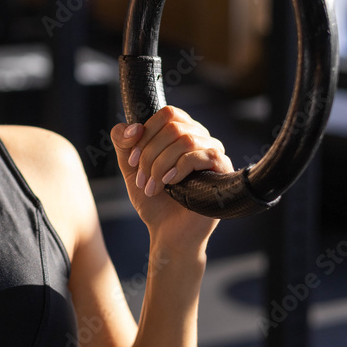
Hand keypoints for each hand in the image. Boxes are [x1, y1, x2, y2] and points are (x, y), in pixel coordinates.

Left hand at [111, 106, 231, 260]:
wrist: (167, 232)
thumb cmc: (153, 200)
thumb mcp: (130, 167)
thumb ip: (123, 142)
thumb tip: (134, 127)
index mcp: (181, 132)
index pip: (166, 113)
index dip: (145, 134)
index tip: (133, 162)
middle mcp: (201, 138)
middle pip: (173, 126)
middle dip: (150, 153)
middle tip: (142, 180)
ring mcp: (213, 154)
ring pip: (186, 139)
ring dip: (161, 164)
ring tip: (153, 186)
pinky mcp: (223, 171)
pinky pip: (203, 155)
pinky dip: (179, 168)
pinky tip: (170, 183)